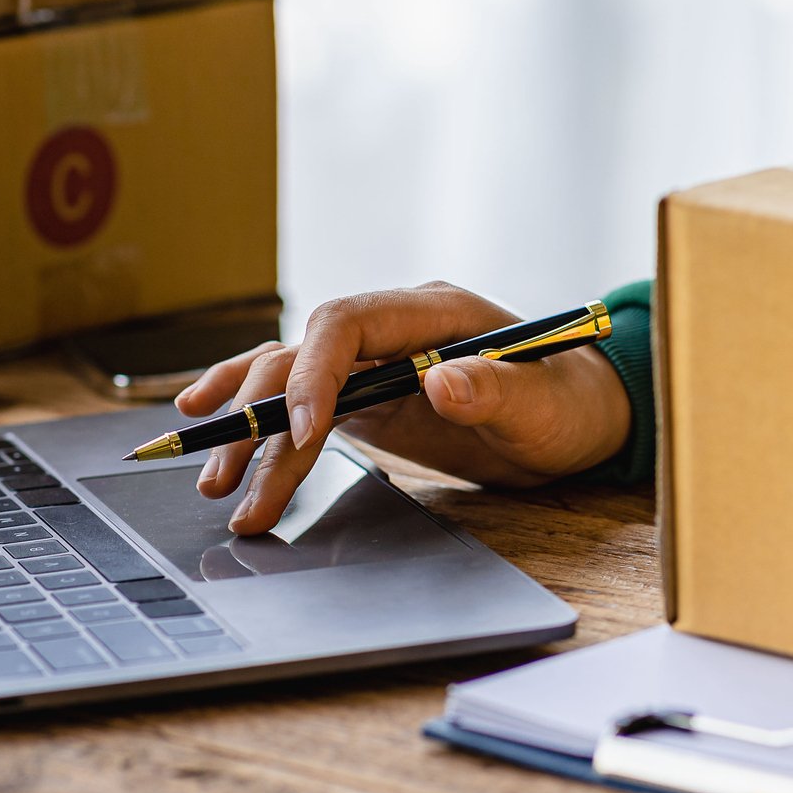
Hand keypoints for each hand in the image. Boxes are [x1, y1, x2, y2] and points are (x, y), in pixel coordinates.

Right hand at [175, 281, 632, 534]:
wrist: (578, 419)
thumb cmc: (569, 404)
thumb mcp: (544, 405)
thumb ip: (496, 390)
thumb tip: (443, 380)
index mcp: (430, 312)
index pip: (344, 324)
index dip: (313, 374)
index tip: (302, 435)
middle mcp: (390, 328)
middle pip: (301, 357)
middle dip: (261, 417)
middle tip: (230, 478)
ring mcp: (372, 362)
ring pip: (287, 381)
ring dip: (247, 428)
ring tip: (215, 481)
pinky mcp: (364, 397)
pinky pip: (298, 401)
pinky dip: (258, 419)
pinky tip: (214, 433)